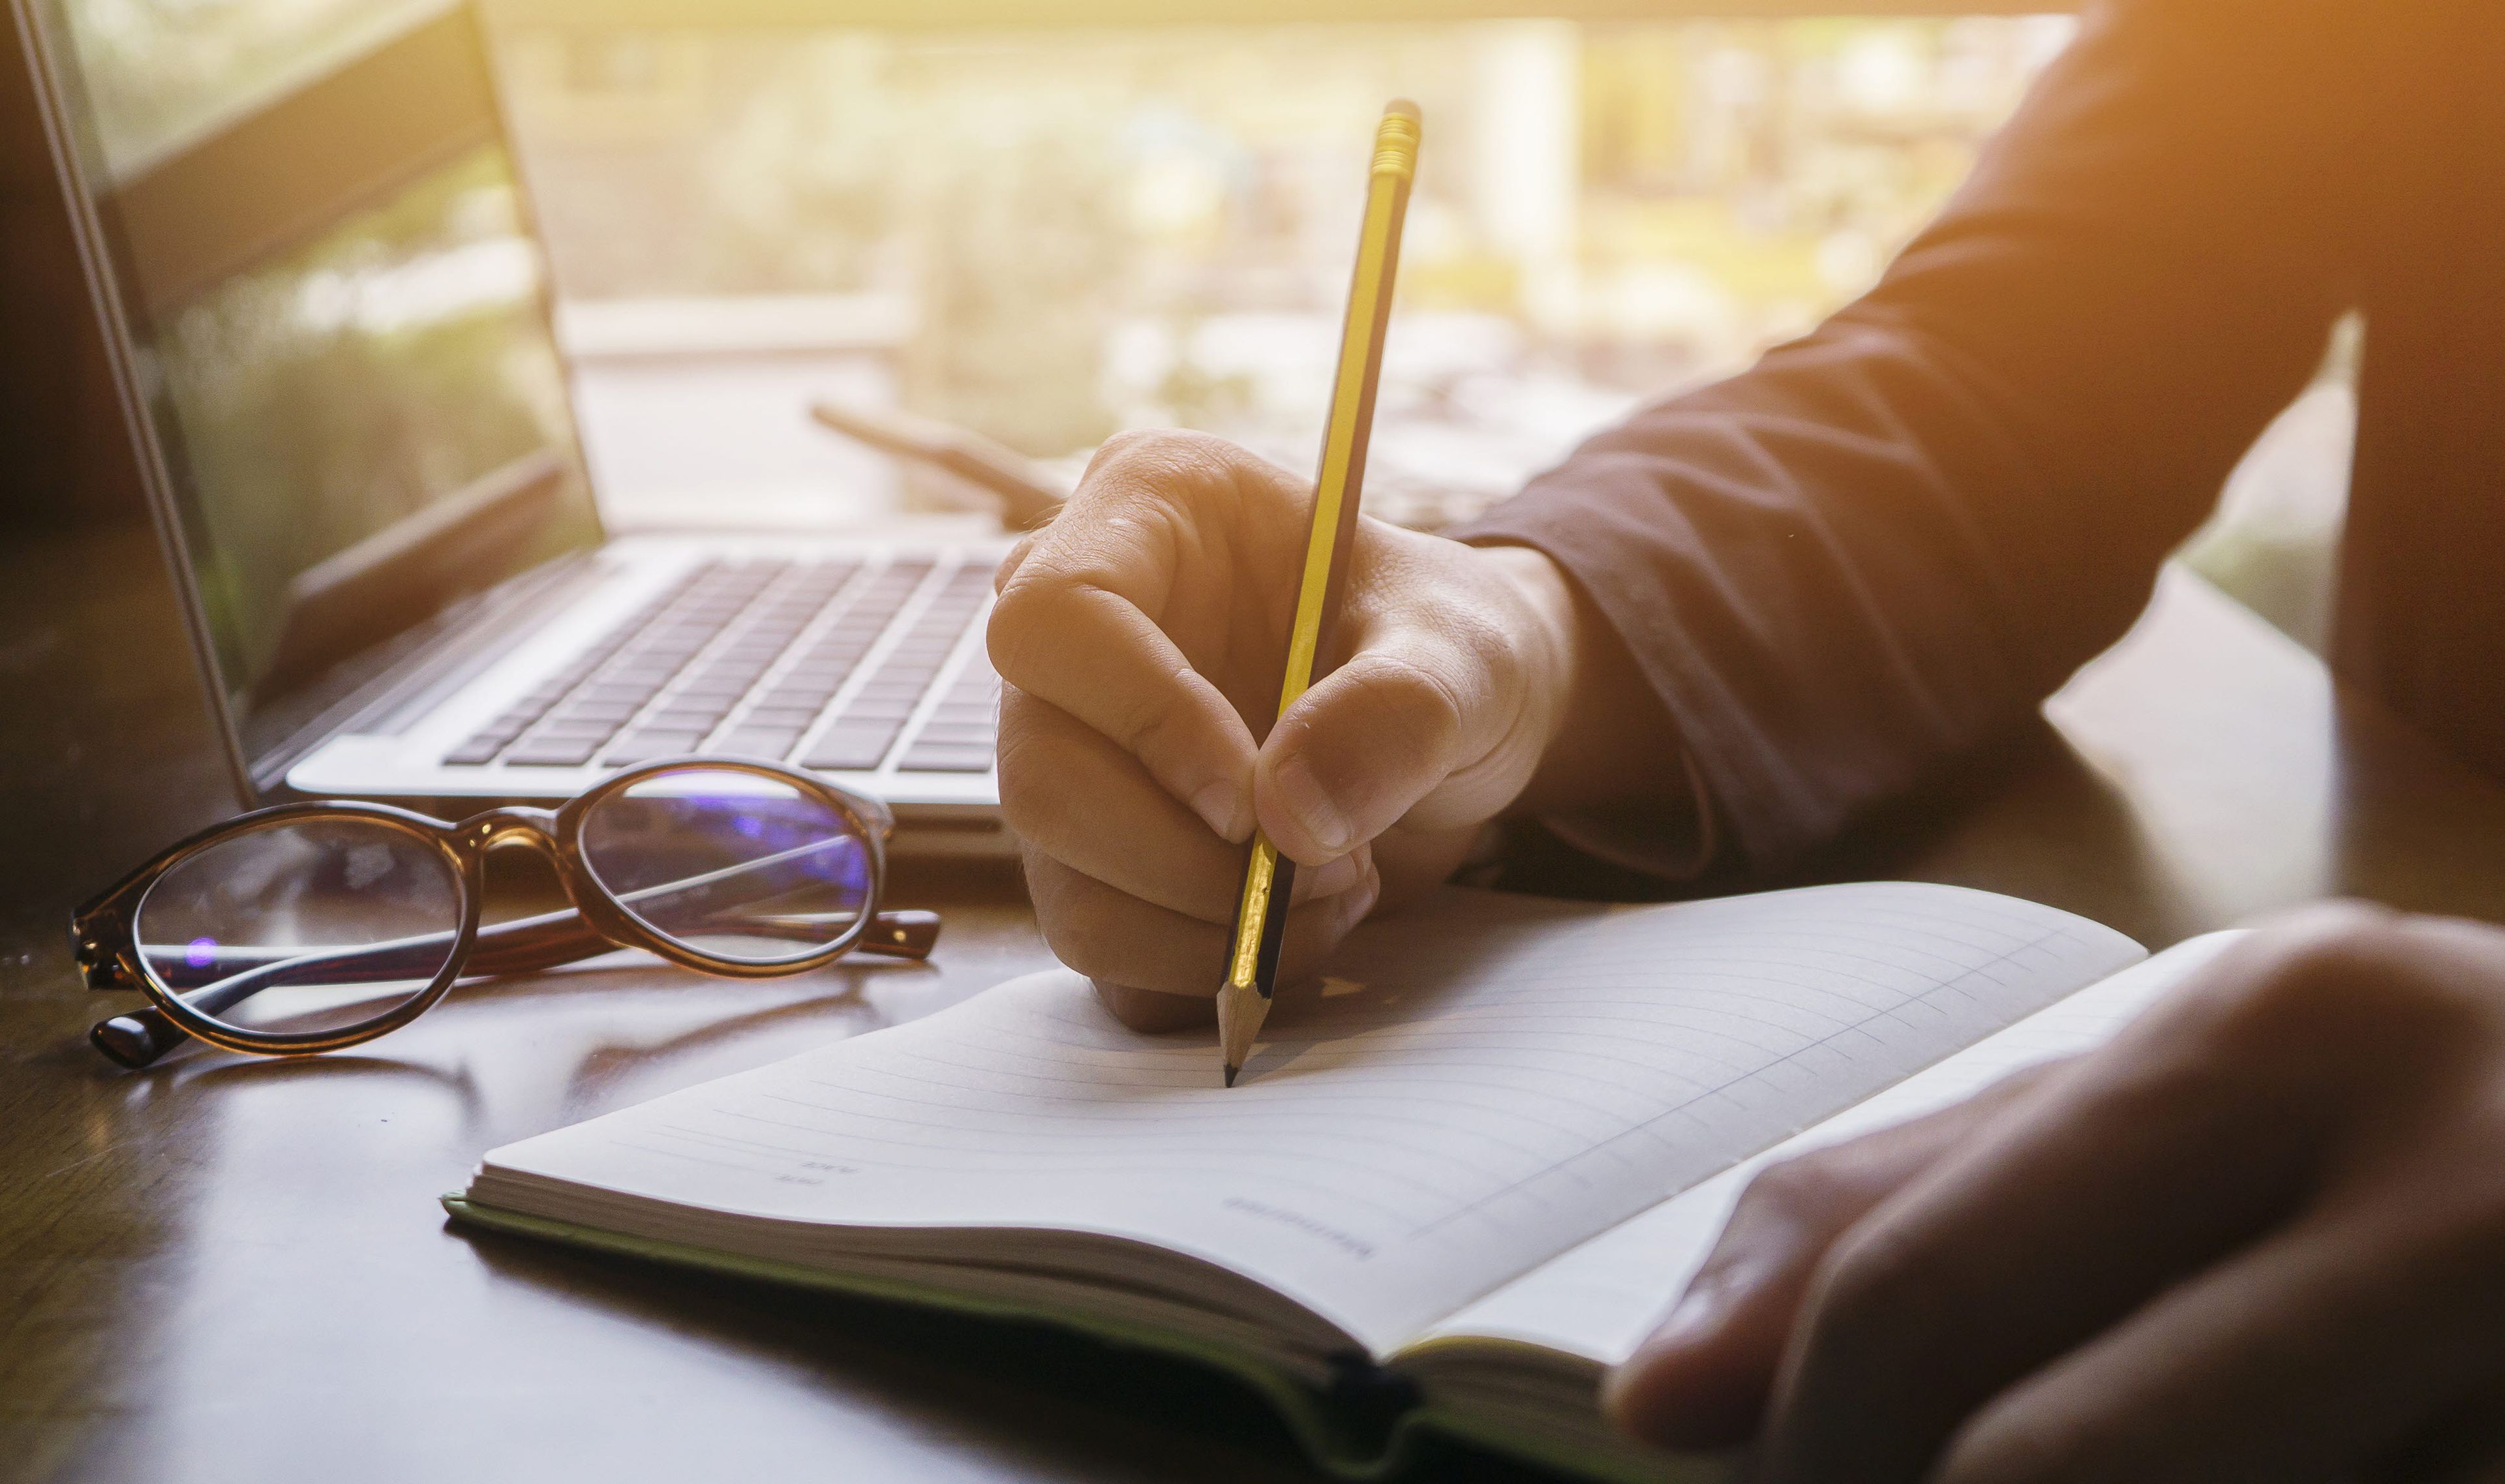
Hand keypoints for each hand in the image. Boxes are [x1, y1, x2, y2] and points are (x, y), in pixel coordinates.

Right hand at [987, 430, 1636, 1028]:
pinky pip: (1100, 948)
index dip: (1142, 718)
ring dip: (1207, 930)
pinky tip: (1293, 925)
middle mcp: (1077, 639)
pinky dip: (1201, 970)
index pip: (1055, 617)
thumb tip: (1289, 820)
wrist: (1459, 723)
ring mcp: (1069, 752)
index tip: (1252, 797)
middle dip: (1187, 860)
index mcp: (1144, 517)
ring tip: (1333, 890)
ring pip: (1063, 883)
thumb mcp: (1468, 652)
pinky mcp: (1091, 854)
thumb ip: (1400, 710)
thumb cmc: (1449, 646)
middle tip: (1320, 866)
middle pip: (1041, 775)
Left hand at [1608, 902, 2504, 1482]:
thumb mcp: (2194, 1115)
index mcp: (2284, 1028)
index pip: (1909, 1300)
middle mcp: (2457, 1172)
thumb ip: (1924, 1212)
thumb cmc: (2446, 1140)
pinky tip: (2293, 1470)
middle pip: (2028, 1471)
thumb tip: (1662, 1398)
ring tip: (2110, 1465)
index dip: (1801, 1462)